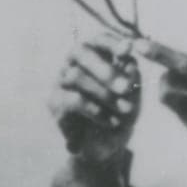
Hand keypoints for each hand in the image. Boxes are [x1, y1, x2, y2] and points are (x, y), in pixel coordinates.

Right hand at [49, 32, 140, 162]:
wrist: (106, 147)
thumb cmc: (121, 114)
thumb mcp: (133, 96)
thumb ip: (130, 76)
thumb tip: (129, 61)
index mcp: (94, 56)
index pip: (98, 39)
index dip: (112, 42)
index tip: (128, 50)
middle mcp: (73, 64)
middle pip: (80, 52)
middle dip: (105, 69)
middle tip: (125, 88)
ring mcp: (60, 81)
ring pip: (76, 76)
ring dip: (104, 94)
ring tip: (125, 111)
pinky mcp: (54, 102)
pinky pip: (72, 99)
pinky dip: (95, 110)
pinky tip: (110, 122)